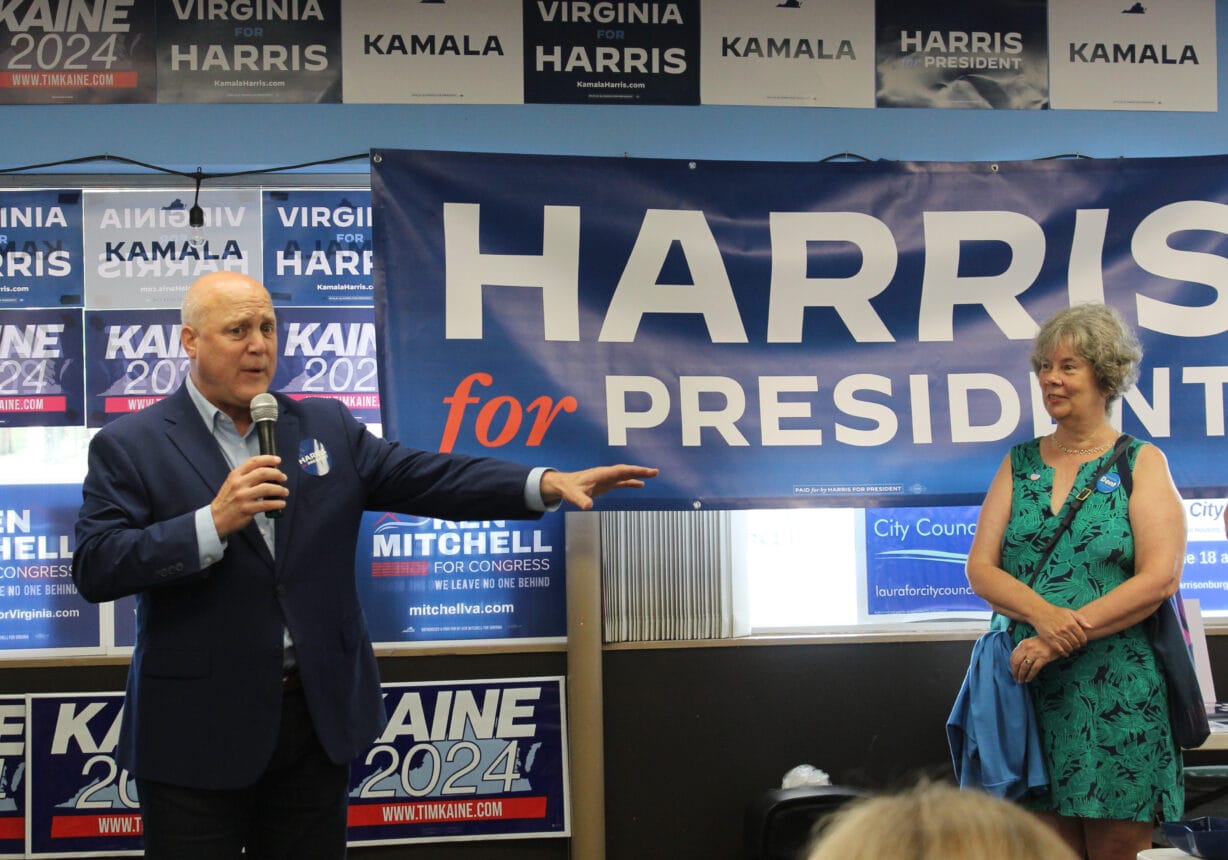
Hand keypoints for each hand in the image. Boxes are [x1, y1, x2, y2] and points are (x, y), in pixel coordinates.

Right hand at [210, 455, 286, 536]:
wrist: (216, 518)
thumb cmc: (228, 500)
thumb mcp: (232, 483)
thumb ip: (246, 476)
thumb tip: (268, 471)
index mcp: (235, 475)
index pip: (254, 462)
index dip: (268, 459)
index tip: (278, 460)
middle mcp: (238, 484)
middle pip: (263, 473)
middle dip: (277, 474)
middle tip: (283, 478)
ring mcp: (243, 496)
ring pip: (267, 488)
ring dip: (280, 489)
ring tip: (285, 492)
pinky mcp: (247, 509)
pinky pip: (267, 504)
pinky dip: (277, 503)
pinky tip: (281, 503)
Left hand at [539, 464, 658, 510]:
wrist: (564, 484)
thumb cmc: (568, 488)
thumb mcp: (573, 496)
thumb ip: (581, 500)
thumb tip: (588, 507)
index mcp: (601, 474)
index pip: (621, 470)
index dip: (634, 471)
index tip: (646, 471)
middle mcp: (606, 474)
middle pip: (626, 470)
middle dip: (641, 470)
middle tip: (655, 472)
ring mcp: (607, 478)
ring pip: (626, 474)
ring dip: (638, 474)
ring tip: (652, 474)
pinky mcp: (606, 483)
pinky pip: (622, 481)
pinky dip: (631, 482)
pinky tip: (640, 484)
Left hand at [1011, 637, 1058, 682]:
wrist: (1057, 640)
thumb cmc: (1043, 643)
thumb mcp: (1030, 643)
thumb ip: (1023, 650)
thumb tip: (1016, 662)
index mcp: (1022, 644)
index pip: (1012, 656)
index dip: (1011, 666)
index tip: (1012, 672)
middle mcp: (1027, 648)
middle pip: (1016, 662)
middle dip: (1014, 672)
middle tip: (1015, 678)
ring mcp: (1035, 653)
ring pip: (1024, 667)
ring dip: (1021, 675)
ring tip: (1021, 680)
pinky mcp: (1043, 658)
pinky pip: (1034, 669)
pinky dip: (1030, 675)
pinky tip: (1028, 679)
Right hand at [1029, 603, 1091, 656]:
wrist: (1040, 612)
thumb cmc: (1055, 611)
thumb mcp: (1069, 611)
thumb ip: (1081, 618)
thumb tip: (1090, 627)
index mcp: (1071, 623)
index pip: (1082, 637)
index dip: (1084, 642)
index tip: (1083, 643)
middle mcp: (1065, 630)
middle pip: (1076, 643)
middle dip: (1078, 646)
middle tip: (1077, 647)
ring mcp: (1057, 635)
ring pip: (1068, 647)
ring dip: (1071, 650)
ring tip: (1071, 649)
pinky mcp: (1050, 639)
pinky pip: (1059, 649)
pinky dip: (1064, 653)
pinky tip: (1066, 653)